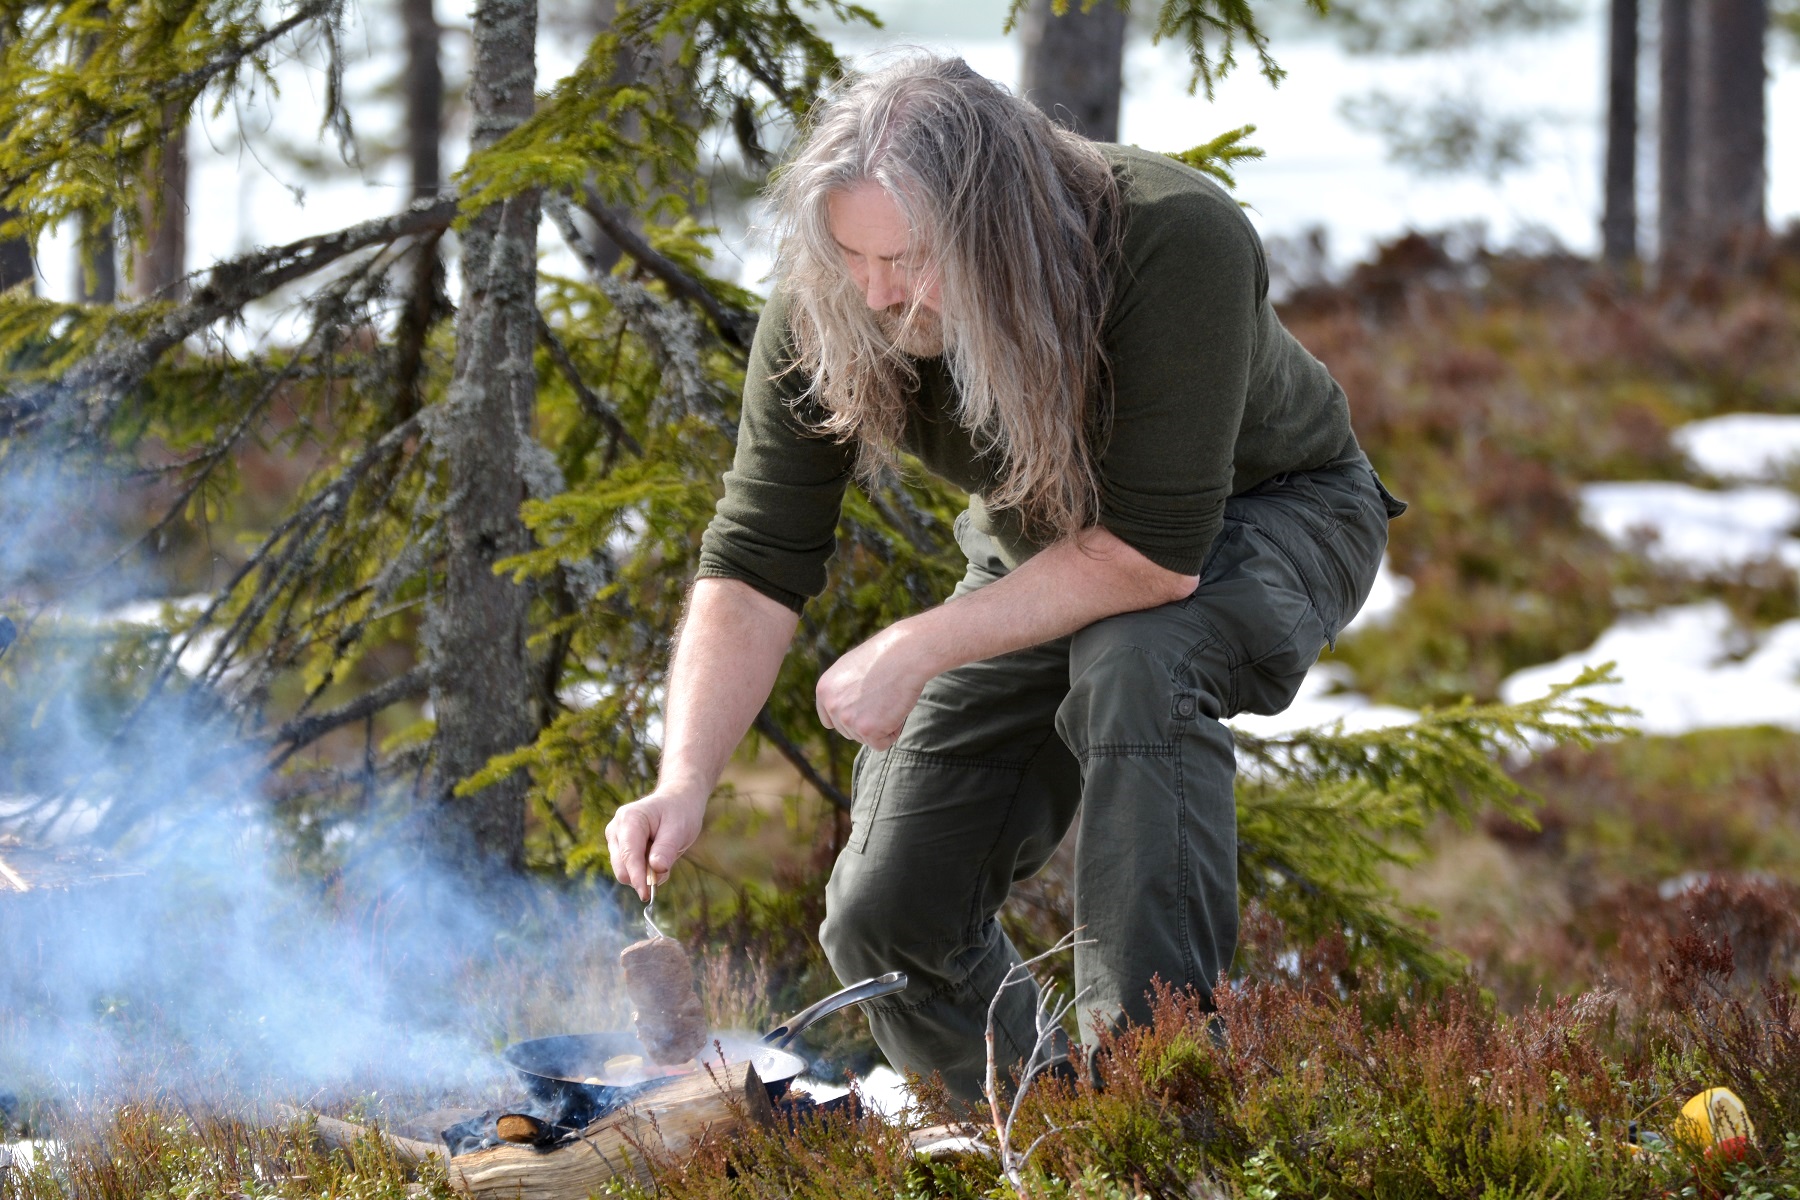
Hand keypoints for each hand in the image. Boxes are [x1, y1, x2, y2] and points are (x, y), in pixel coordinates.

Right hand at [606, 789, 706, 900]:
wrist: (676, 801)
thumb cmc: (679, 812)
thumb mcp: (679, 829)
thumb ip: (666, 849)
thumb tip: (656, 869)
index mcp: (629, 819)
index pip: (629, 855)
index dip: (637, 877)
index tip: (646, 895)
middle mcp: (616, 829)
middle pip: (622, 868)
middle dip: (643, 876)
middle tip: (667, 865)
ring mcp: (615, 839)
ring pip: (624, 872)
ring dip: (645, 873)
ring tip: (663, 854)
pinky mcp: (618, 849)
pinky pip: (629, 870)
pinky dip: (644, 871)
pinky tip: (656, 856)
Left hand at [815, 623, 935, 749]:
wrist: (905, 653)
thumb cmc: (886, 657)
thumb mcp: (852, 669)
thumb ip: (843, 690)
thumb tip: (847, 707)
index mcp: (824, 689)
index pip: (830, 721)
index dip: (849, 720)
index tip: (864, 714)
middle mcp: (831, 705)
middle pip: (849, 732)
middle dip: (870, 722)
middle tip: (884, 697)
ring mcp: (846, 718)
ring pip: (866, 738)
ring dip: (882, 726)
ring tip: (890, 699)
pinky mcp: (865, 728)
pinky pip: (881, 744)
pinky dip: (892, 732)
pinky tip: (895, 710)